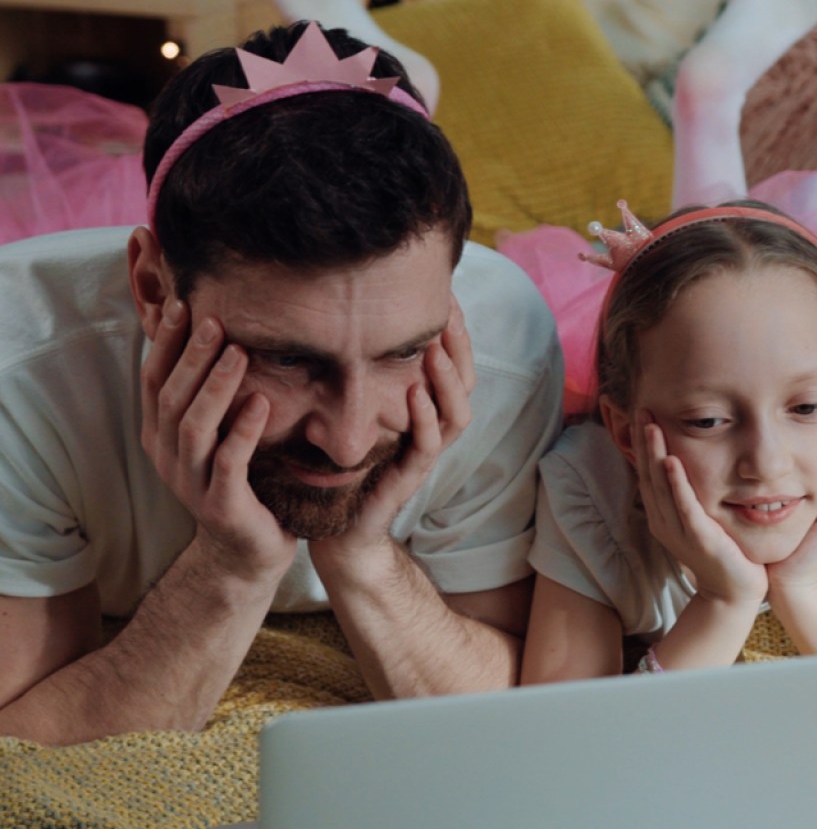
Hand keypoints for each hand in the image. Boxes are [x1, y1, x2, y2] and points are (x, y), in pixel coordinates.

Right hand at [140, 300, 297, 586]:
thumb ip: (210, 397)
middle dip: (192, 356)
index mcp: (161, 437)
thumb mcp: (218, 436)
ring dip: (215, 386)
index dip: (167, 343)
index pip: (154, 381)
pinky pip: (228, 462)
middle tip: (214, 320)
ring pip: (193, 426)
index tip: (184, 304)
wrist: (249, 552)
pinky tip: (262, 403)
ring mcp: (191, 484)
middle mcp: (168, 458)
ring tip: (237, 352)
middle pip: (171, 398)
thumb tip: (218, 336)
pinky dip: (243, 430)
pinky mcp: (221, 504)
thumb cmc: (240, 482)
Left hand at [310, 296, 474, 564]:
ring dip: (448, 380)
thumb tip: (345, 327)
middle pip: (466, 385)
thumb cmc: (345, 473)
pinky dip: (425, 418)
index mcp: (423, 414)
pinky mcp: (408, 479)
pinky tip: (415, 393)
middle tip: (449, 313)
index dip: (453, 334)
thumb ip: (361, 380)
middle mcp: (431, 432)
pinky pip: (427, 447)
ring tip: (436, 349)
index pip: (453, 367)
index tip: (445, 296)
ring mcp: (423, 457)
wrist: (340, 532)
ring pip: (456, 414)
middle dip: (460, 348)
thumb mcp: (354, 415)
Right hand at [635, 412, 767, 606]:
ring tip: (651, 426)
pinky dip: (676, 483)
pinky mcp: (698, 538)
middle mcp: (664, 521)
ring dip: (655, 454)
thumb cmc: (723, 554)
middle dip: (645, 442)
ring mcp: (678, 530)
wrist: (734, 592)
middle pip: (649, 474)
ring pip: (660, 486)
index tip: (644, 416)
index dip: (645, 445)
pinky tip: (671, 461)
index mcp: (663, 516)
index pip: (649, 473)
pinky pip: (684, 506)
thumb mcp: (701, 520)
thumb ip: (691, 496)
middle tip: (643, 410)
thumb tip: (686, 467)